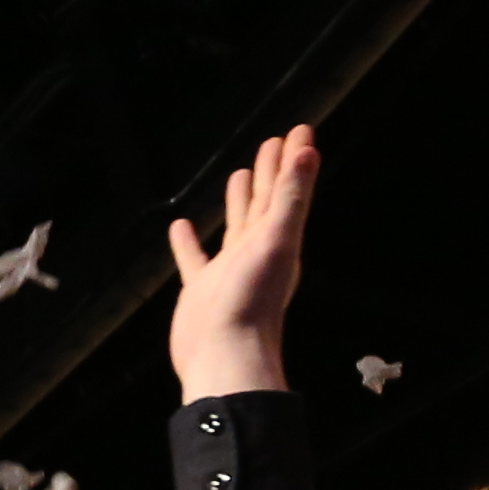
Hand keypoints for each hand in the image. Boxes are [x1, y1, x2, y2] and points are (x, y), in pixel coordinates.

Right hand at [162, 128, 316, 400]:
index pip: (286, 188)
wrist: (224, 359)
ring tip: (237, 175)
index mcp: (278, 239)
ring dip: (237, 201)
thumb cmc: (252, 303)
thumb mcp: (276, 241)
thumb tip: (307, 152)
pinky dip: (189, 242)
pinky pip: (195, 259)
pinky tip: (180, 227)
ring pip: (235, 226)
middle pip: (264, 202)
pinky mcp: (201, 290)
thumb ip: (290, 197)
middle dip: (269, 172)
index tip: (299, 130)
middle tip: (273, 142)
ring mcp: (229, 270)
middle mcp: (257, 252)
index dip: (292, 159)